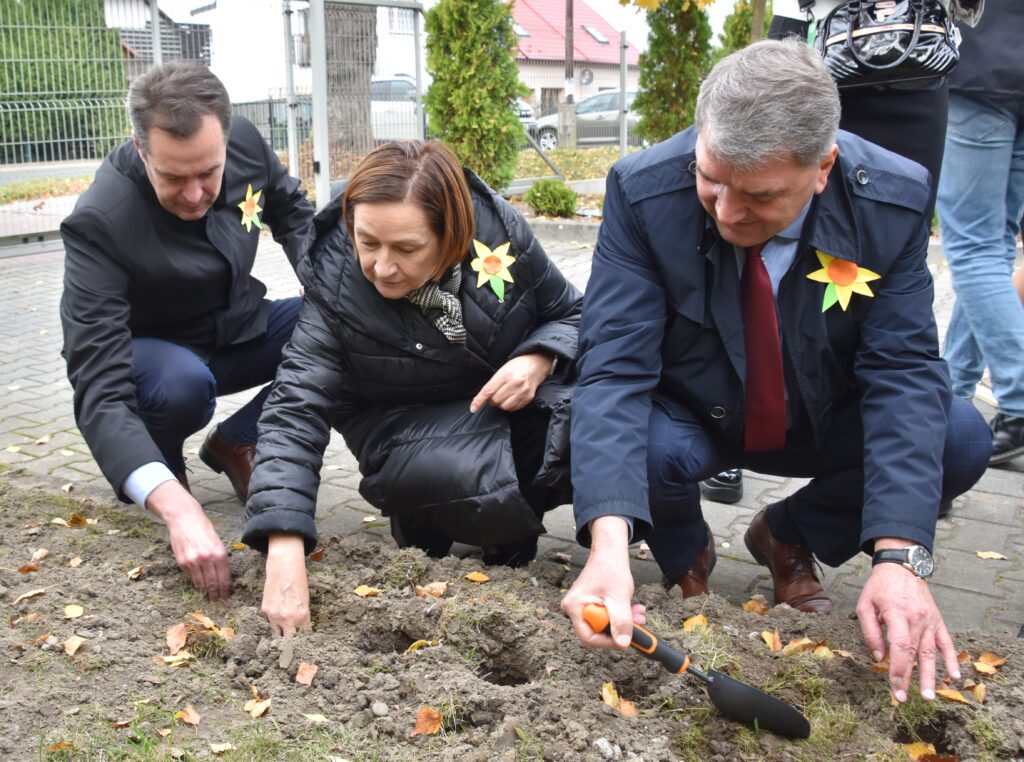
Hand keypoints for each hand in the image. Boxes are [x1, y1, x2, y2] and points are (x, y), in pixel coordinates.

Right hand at [146, 480, 231, 598]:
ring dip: (206, 592)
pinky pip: (191, 578)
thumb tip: (222, 575)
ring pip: (201, 583)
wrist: (184, 518)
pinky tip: (200, 587)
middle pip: (213, 584)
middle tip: (219, 602)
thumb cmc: (203, 528)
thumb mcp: (217, 541)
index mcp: (219, 553)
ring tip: (210, 597)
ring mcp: (194, 562)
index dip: (225, 590)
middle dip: (216, 594)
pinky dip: (196, 583)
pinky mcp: (183, 563)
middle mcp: (207, 559)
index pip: (224, 578)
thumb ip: (220, 558)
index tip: (227, 597)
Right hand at [262, 533, 310, 636]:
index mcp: (302, 617)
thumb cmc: (299, 582)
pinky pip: (269, 621)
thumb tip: (298, 629)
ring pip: (276, 632)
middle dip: (289, 641)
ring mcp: (275, 616)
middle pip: (287, 640)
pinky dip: (273, 620)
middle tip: (290, 639)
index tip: (299, 643)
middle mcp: (288, 619)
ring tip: (282, 625)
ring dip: (279, 631)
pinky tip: (276, 611)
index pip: (302, 637)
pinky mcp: (265, 610)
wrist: (285, 567)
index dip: (301, 640)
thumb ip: (302, 617)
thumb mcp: (305, 602)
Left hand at [470, 353, 553, 412]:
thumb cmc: (517, 366)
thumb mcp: (502, 370)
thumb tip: (481, 399)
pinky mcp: (528, 398)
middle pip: (495, 400)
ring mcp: (523, 391)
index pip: (488, 391)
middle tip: (496, 393)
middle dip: (492, 399)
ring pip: (504, 407)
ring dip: (501, 404)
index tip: (473, 408)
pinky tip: (511, 398)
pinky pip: (514, 409)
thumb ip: (492, 384)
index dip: (479, 400)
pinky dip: (510, 406)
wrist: (536, 364)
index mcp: (506, 374)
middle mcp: (515, 383)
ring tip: (504, 396)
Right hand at [561, 516, 644, 648]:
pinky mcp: (590, 603)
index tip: (626, 638)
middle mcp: (574, 608)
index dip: (608, 642)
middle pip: (597, 631)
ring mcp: (582, 606)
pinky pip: (605, 616)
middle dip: (620, 629)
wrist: (610, 552)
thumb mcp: (619, 598)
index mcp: (574, 607)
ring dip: (623, 621)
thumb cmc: (611, 569)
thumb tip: (623, 644)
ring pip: (604, 624)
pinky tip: (631, 607)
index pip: (588, 637)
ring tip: (638, 613)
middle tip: (638, 623)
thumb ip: (621, 622)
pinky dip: (619, 614)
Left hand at [856, 559, 959, 701]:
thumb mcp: (864, 605)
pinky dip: (952, 660)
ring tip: (929, 696)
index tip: (894, 686)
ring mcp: (930, 621)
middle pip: (915, 654)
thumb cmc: (879, 587)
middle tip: (903, 698)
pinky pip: (947, 643)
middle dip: (909, 678)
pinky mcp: (938, 621)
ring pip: (931, 653)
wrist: (901, 567)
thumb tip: (879, 656)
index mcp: (897, 614)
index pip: (900, 647)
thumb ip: (870, 631)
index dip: (898, 669)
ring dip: (931, 676)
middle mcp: (917, 619)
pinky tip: (954, 677)